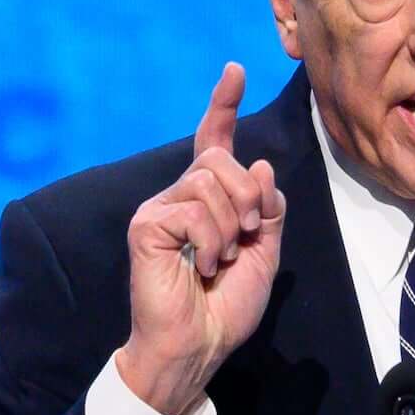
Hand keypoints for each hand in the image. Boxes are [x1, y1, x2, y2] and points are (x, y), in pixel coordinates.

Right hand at [117, 62, 287, 414]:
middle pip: (222, 160)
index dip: (224, 105)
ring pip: (209, 182)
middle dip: (249, 197)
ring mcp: (160, 208)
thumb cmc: (226, 305)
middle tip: (246, 236)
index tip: (236, 70)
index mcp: (208, 200)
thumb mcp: (265, 252)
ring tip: (219, 258)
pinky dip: (211, 240)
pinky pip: (193, 210)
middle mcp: (180, 196)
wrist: (200, 344)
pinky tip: (201, 265)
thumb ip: (267, 208)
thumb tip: (260, 164)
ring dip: (231, 225)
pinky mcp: (147, 225)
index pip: (214, 141)